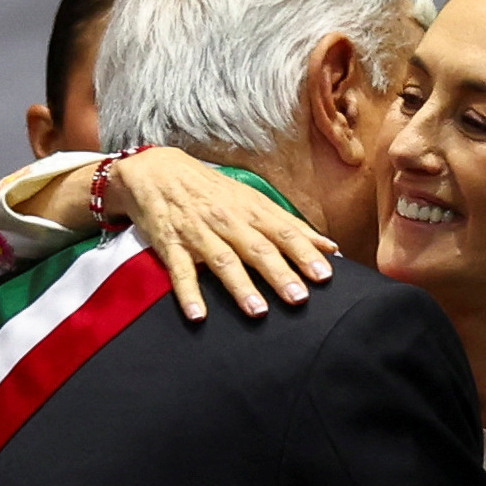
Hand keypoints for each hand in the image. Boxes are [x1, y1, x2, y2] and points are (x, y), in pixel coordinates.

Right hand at [110, 148, 339, 321]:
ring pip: (224, 261)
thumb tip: (329, 246)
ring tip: (258, 312)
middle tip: (299, 298)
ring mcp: (199, 233)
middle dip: (280, 273)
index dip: (305, 253)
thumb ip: (289, 225)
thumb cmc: (212, 190)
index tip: (325, 275)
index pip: (284, 232)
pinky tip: (198, 315)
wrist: (156, 170)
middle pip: (258, 248)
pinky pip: (180, 271)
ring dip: (241, 287)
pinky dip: (188, 293)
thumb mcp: (252, 200)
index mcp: (250, 209)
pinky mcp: (171, 245)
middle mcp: (228, 220)